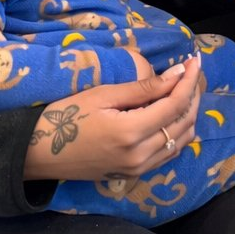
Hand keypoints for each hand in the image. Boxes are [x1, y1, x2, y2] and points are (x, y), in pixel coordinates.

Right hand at [22, 55, 201, 181]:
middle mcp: (141, 155)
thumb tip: (178, 73)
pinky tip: (171, 113)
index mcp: (132, 133)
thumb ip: (144, 87)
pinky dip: (178, 132)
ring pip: (182, 140)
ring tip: (184, 90)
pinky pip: (170, 153)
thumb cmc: (66, 116)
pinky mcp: (136, 173)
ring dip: (188, 114)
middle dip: (192, 94)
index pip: (176, 105)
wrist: (39, 153)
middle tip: (190, 72)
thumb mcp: (104, 95)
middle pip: (184, 123)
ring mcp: (140, 168)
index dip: (189, 81)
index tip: (195, 61)